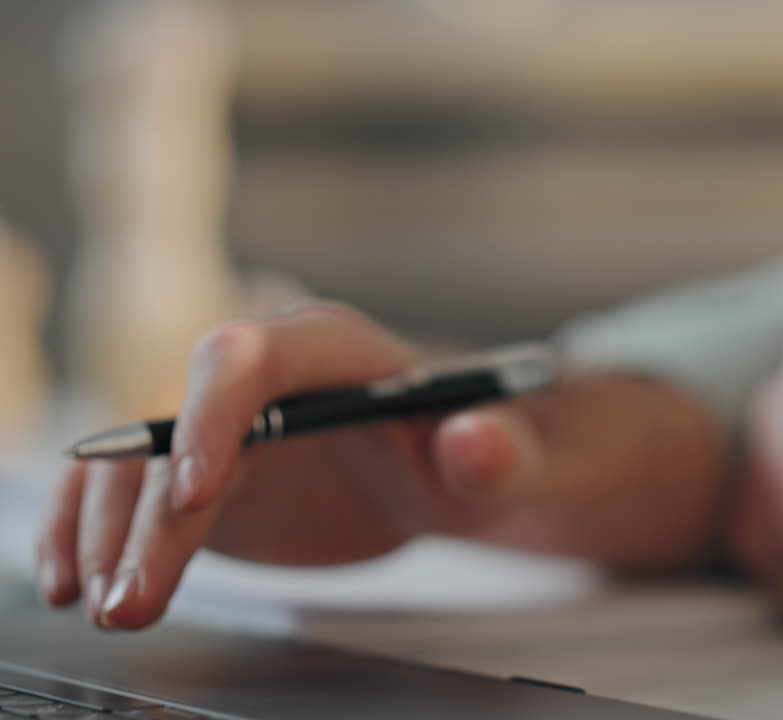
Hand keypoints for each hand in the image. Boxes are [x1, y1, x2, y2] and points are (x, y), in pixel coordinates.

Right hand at [37, 301, 727, 629]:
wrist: (444, 470)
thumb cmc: (476, 452)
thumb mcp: (500, 456)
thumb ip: (492, 449)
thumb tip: (475, 440)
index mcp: (332, 346)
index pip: (252, 356)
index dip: (214, 415)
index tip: (197, 493)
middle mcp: (262, 375)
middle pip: (182, 423)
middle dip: (153, 511)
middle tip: (136, 596)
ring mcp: (224, 425)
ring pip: (139, 464)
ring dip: (109, 535)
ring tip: (112, 606)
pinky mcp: (205, 474)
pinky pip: (125, 493)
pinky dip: (90, 532)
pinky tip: (76, 581)